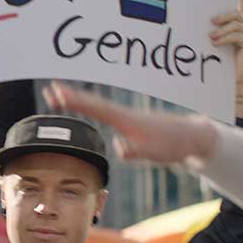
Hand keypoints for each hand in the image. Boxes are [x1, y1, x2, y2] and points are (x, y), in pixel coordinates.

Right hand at [43, 81, 217, 165]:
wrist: (193, 136)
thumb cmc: (173, 144)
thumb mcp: (153, 153)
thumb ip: (135, 151)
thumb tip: (118, 146)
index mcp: (125, 119)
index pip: (94, 108)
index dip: (75, 100)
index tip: (56, 93)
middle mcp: (123, 114)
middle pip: (92, 102)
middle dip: (70, 96)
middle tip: (49, 89)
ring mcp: (126, 116)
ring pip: (97, 105)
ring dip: (77, 99)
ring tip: (59, 97)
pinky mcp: (130, 121)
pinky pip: (103, 110)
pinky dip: (89, 106)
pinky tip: (85, 107)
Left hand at [210, 0, 242, 117]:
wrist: (229, 80)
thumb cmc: (214, 61)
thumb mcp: (207, 43)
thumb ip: (206, 32)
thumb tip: (187, 22)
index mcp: (232, 24)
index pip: (236, 4)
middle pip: (234, 12)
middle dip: (222, 15)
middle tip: (210, 21)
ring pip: (236, 23)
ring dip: (222, 30)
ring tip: (211, 38)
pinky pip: (238, 34)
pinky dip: (226, 38)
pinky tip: (216, 43)